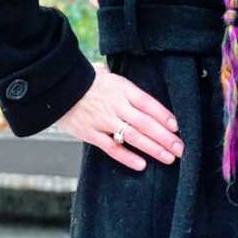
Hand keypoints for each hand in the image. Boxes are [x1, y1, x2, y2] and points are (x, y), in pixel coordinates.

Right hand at [57, 63, 182, 170]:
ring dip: (153, 148)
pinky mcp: (91, 134)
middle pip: (146, 123)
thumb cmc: (83, 79)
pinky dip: (127, 157)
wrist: (55, 88)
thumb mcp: (106, 72)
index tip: (178, 127)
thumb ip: (122, 82)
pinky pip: (112, 148)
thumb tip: (135, 84)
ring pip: (134, 137)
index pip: (149, 103)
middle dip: (166, 137)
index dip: (165, 116)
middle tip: (182, 149)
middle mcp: (117, 105)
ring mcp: (104, 121)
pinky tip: (142, 165)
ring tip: (169, 158)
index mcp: (123, 89)